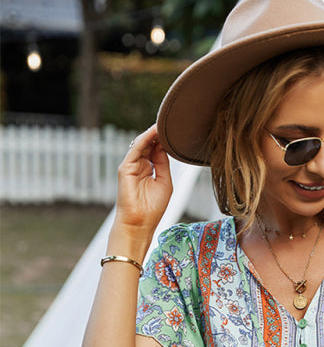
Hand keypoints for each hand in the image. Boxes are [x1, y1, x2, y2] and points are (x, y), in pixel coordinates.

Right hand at [113, 124, 172, 247]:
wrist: (139, 224)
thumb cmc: (153, 208)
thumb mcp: (164, 182)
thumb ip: (163, 163)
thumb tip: (163, 146)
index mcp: (148, 169)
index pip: (156, 149)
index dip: (164, 140)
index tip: (175, 130)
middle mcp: (139, 165)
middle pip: (149, 144)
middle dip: (159, 134)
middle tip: (171, 122)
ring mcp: (131, 166)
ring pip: (142, 144)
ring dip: (153, 133)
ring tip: (164, 124)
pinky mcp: (125, 168)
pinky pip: (136, 149)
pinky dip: (145, 139)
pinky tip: (154, 132)